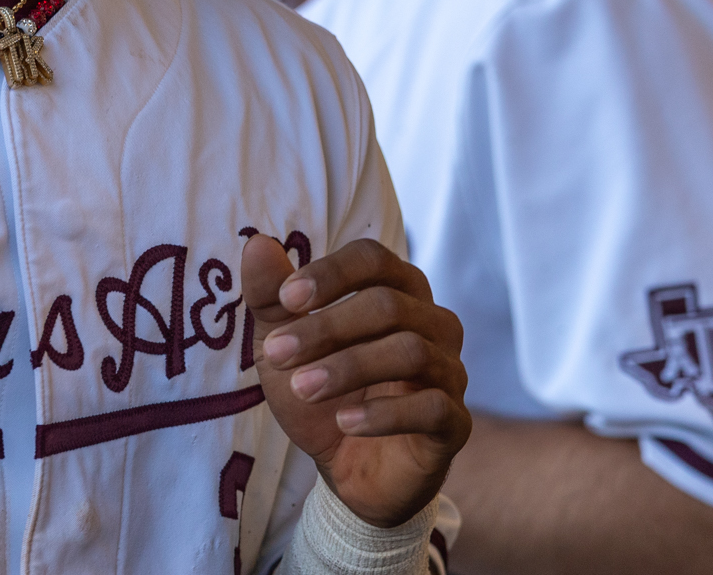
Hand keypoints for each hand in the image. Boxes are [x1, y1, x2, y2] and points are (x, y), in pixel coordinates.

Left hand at [246, 234, 471, 527]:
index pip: (374, 259)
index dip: (331, 273)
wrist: (343, 467)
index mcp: (394, 291)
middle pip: (389, 305)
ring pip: (412, 351)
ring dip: (348, 367)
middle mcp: (432, 324)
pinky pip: (434, 407)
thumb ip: (270, 297)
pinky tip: (345, 422)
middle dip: (327, 327)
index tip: (286, 298)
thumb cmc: (319, 390)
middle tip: (278, 353)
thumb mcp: (281, 344)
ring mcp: (450, 373)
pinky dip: (385, 413)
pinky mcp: (455, 424)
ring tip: (303, 388)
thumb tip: (257, 244)